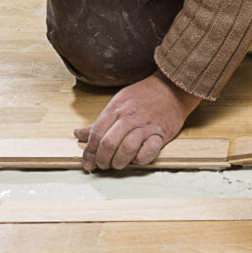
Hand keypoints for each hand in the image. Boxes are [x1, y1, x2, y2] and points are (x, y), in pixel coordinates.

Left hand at [75, 71, 201, 170]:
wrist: (172, 87)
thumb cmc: (144, 95)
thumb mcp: (118, 102)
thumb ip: (99, 121)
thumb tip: (78, 134)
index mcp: (116, 108)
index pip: (96, 133)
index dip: (89, 151)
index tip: (87, 162)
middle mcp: (129, 117)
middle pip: (109, 143)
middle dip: (102, 159)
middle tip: (102, 165)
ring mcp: (146, 125)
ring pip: (126, 148)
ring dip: (119, 162)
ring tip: (117, 164)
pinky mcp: (161, 133)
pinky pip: (149, 151)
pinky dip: (140, 159)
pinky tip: (136, 159)